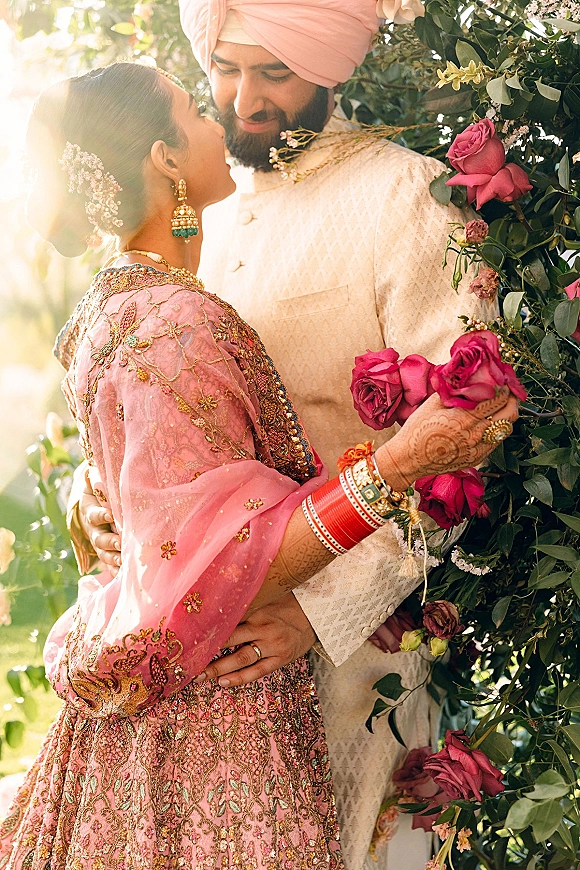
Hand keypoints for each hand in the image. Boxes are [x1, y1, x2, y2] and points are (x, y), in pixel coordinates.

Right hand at [79, 478, 121, 574]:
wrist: (93, 503)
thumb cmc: (100, 490)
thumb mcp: (95, 481)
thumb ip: (96, 477)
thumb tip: (95, 474)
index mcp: (91, 512)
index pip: (95, 514)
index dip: (102, 514)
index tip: (110, 514)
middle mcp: (94, 531)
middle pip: (100, 539)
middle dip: (110, 542)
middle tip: (120, 543)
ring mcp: (100, 544)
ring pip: (104, 554)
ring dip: (114, 559)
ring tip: (124, 562)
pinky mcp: (107, 552)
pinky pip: (110, 564)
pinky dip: (116, 571)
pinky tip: (126, 576)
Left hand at [194, 594, 315, 686]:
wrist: (318, 614)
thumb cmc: (288, 602)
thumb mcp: (268, 594)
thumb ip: (246, 598)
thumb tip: (216, 595)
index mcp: (258, 609)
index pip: (227, 619)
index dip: (208, 628)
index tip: (188, 635)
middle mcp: (264, 627)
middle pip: (230, 640)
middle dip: (207, 651)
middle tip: (187, 661)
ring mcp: (273, 645)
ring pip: (241, 658)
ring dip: (219, 668)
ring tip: (200, 677)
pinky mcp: (281, 659)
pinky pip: (257, 671)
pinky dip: (239, 678)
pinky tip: (223, 682)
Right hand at [378, 387, 518, 489]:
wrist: (409, 459)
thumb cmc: (417, 429)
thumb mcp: (433, 402)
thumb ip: (454, 389)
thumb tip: (468, 375)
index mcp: (466, 416)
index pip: (498, 397)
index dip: (503, 386)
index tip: (501, 379)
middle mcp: (477, 433)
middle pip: (510, 412)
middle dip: (512, 398)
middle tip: (507, 391)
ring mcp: (479, 448)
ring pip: (507, 428)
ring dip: (506, 414)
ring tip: (501, 406)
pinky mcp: (477, 458)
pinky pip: (496, 441)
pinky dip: (496, 429)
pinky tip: (487, 423)